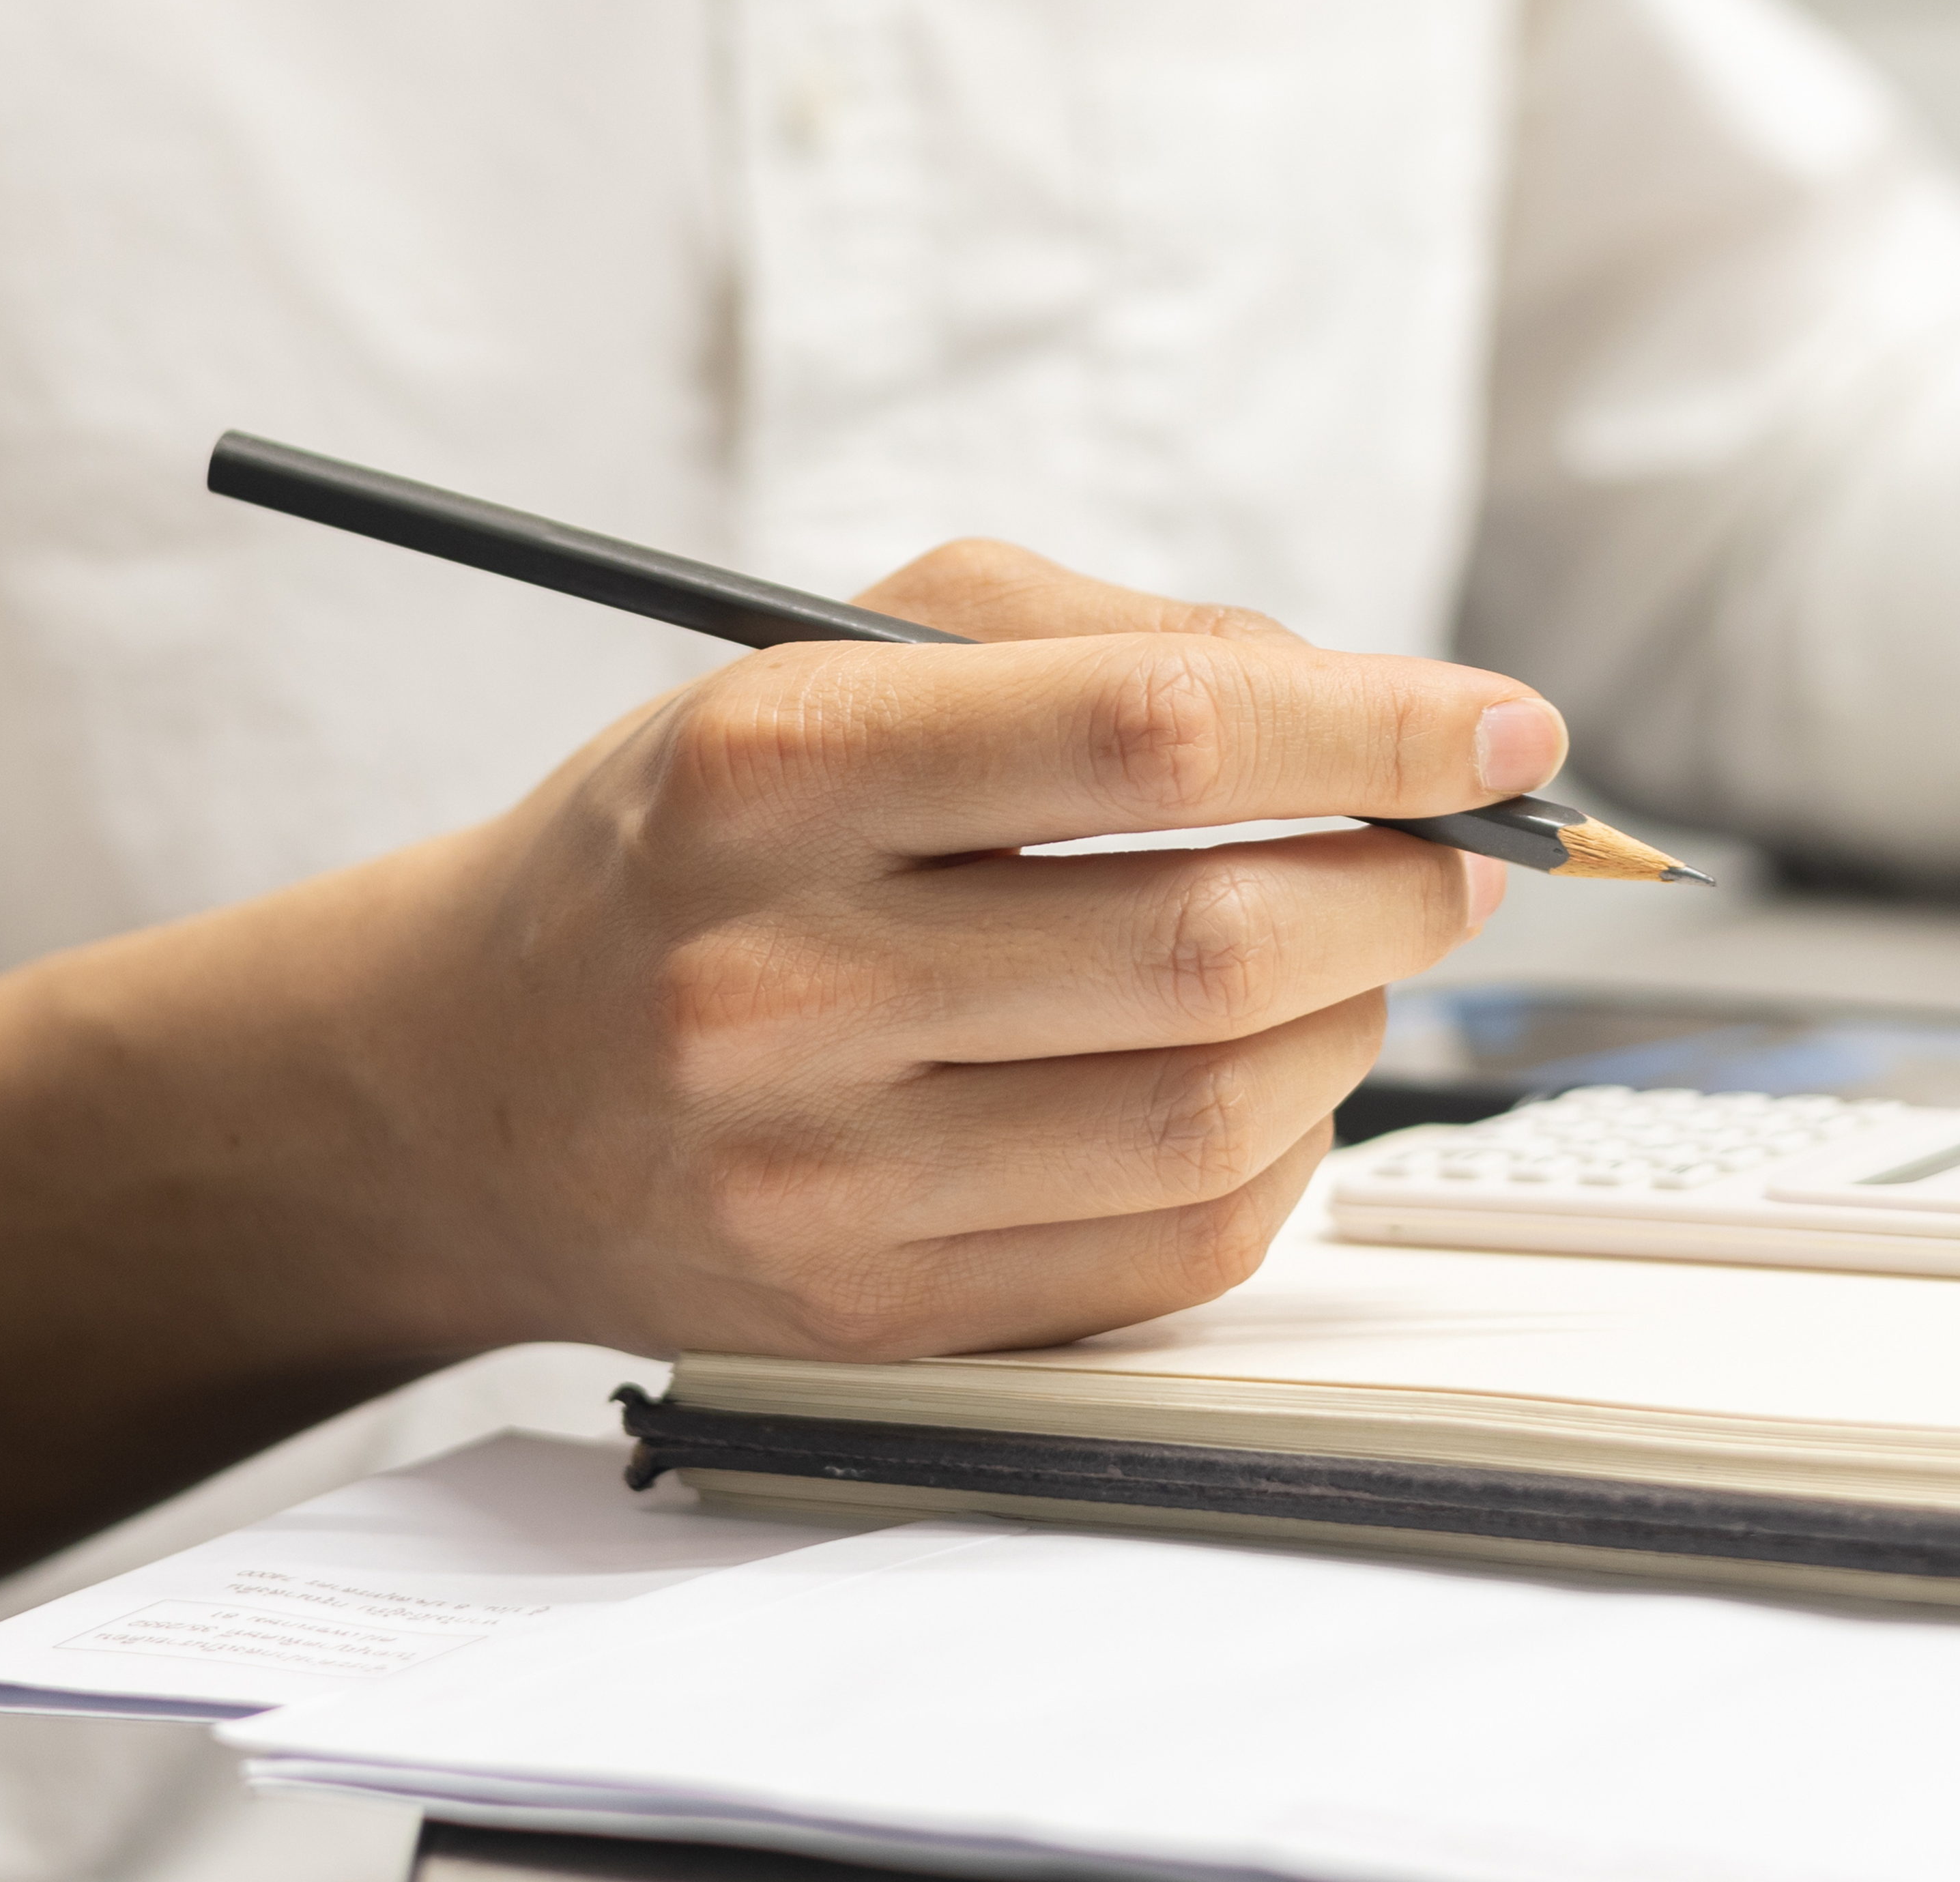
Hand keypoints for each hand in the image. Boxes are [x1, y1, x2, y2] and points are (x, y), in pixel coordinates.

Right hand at [0, 541, 1556, 1634]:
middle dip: (1402, 884)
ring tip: (1341, 953)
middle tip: (1454, 849)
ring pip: (1222, 1113)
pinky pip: (1171, 1254)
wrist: (450, 1086)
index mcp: (766, 765)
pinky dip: (1275, 1157)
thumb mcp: (830, 658)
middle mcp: (777, 979)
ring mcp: (815, 1178)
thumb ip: (1098, 640)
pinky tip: (1253, 1080)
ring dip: (1352, 1021)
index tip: (1509, 729)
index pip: (1152, 734)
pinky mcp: (862, 1318)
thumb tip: (1379, 710)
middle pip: (1215, 939)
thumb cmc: (682, 839)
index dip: (1376, 725)